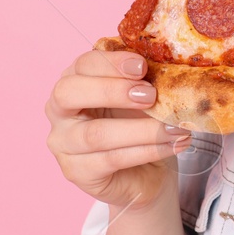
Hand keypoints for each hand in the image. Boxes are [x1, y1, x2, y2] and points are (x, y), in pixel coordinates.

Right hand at [45, 48, 188, 212]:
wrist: (145, 172)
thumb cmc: (138, 124)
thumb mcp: (142, 96)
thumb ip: (144, 79)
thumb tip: (167, 65)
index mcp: (73, 80)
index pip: (82, 64)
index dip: (111, 63)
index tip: (142, 66)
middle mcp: (59, 111)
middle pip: (69, 93)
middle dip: (112, 91)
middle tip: (150, 95)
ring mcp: (63, 144)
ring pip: (96, 133)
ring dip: (142, 129)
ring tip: (174, 127)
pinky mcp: (76, 172)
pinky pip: (112, 159)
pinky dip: (148, 151)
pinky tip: (173, 145)